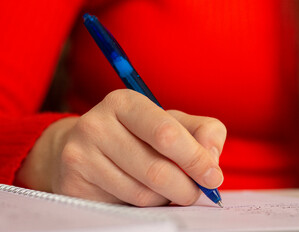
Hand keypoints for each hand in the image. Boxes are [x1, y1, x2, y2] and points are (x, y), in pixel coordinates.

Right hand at [15, 89, 225, 206]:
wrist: (87, 148)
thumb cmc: (139, 135)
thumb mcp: (174, 123)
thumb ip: (204, 132)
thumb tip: (212, 158)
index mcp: (125, 102)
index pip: (166, 133)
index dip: (195, 159)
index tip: (213, 178)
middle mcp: (96, 124)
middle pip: (157, 169)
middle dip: (186, 187)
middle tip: (196, 191)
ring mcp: (80, 155)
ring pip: (143, 193)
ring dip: (166, 197)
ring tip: (166, 187)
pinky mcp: (74, 184)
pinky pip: (125, 206)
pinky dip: (146, 205)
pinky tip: (144, 191)